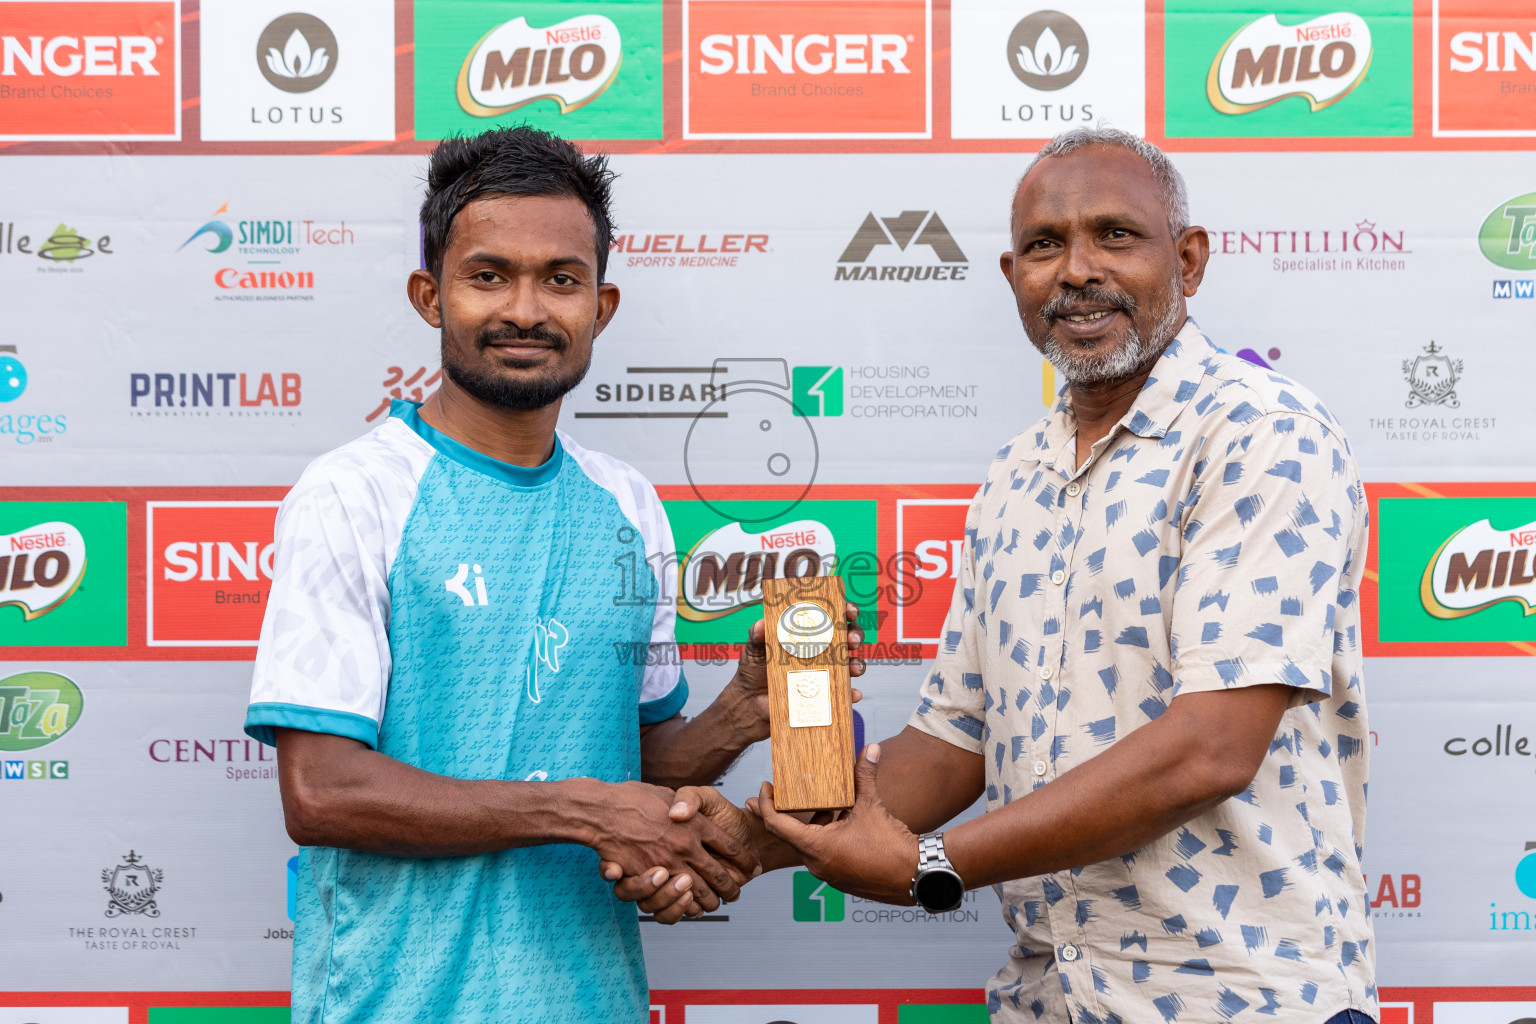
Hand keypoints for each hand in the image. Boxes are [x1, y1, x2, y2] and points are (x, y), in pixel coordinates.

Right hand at [586, 781, 759, 914]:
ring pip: (700, 890)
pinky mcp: (650, 877)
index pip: (728, 845)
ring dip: (712, 899)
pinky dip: (685, 907)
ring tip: (718, 902)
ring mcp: (669, 863)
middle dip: (731, 886)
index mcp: (695, 823)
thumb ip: (686, 802)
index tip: (752, 866)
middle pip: (719, 873)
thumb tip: (693, 813)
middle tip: (737, 892)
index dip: (743, 858)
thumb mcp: (667, 792)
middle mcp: (686, 844)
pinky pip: (674, 899)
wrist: (600, 810)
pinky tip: (692, 907)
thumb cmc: (631, 798)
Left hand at [728, 602, 866, 741]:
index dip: (844, 610)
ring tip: (853, 668)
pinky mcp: (825, 694)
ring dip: (858, 664)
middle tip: (851, 640)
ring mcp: (825, 673)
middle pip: (847, 637)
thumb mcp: (755, 650)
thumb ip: (757, 636)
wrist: (751, 705)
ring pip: (852, 664)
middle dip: (855, 635)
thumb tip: (761, 624)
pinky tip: (852, 694)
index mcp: (807, 634)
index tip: (849, 610)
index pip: (830, 616)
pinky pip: (845, 693)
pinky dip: (852, 693)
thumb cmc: (754, 671)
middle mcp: (821, 651)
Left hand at [756, 744, 919, 904]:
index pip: (777, 825)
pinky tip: (842, 819)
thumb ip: (865, 776)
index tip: (764, 787)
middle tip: (779, 791)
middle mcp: (817, 865)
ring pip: (810, 843)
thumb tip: (870, 748)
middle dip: (789, 810)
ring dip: (814, 823)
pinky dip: (826, 835)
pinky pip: (824, 853)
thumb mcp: (872, 806)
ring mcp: (828, 874)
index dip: (765, 804)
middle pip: (791, 833)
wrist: (917, 877)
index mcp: (817, 848)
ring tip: (825, 801)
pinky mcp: (840, 878)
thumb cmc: (892, 846)